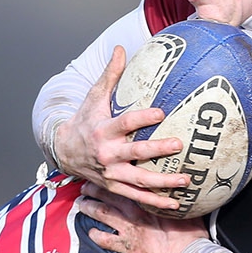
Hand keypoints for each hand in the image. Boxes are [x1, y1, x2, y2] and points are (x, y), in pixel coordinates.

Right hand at [50, 46, 189, 212]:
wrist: (64, 151)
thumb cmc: (84, 120)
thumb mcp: (94, 97)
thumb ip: (110, 75)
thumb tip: (121, 48)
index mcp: (103, 130)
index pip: (125, 123)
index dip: (142, 118)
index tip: (160, 113)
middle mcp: (107, 153)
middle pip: (135, 153)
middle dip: (157, 150)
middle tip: (179, 144)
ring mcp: (111, 173)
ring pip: (139, 180)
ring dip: (163, 182)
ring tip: (186, 179)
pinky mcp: (114, 187)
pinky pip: (137, 197)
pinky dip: (155, 202)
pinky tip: (175, 204)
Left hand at [80, 182, 209, 252]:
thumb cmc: (189, 232)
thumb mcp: (184, 209)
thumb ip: (177, 196)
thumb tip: (185, 179)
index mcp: (146, 201)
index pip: (124, 183)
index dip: (112, 175)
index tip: (103, 169)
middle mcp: (133, 213)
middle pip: (107, 196)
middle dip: (94, 189)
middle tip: (85, 185)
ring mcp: (127, 229)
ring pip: (102, 214)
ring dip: (89, 208)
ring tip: (82, 204)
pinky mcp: (126, 246)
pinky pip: (105, 240)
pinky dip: (96, 235)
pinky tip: (91, 233)